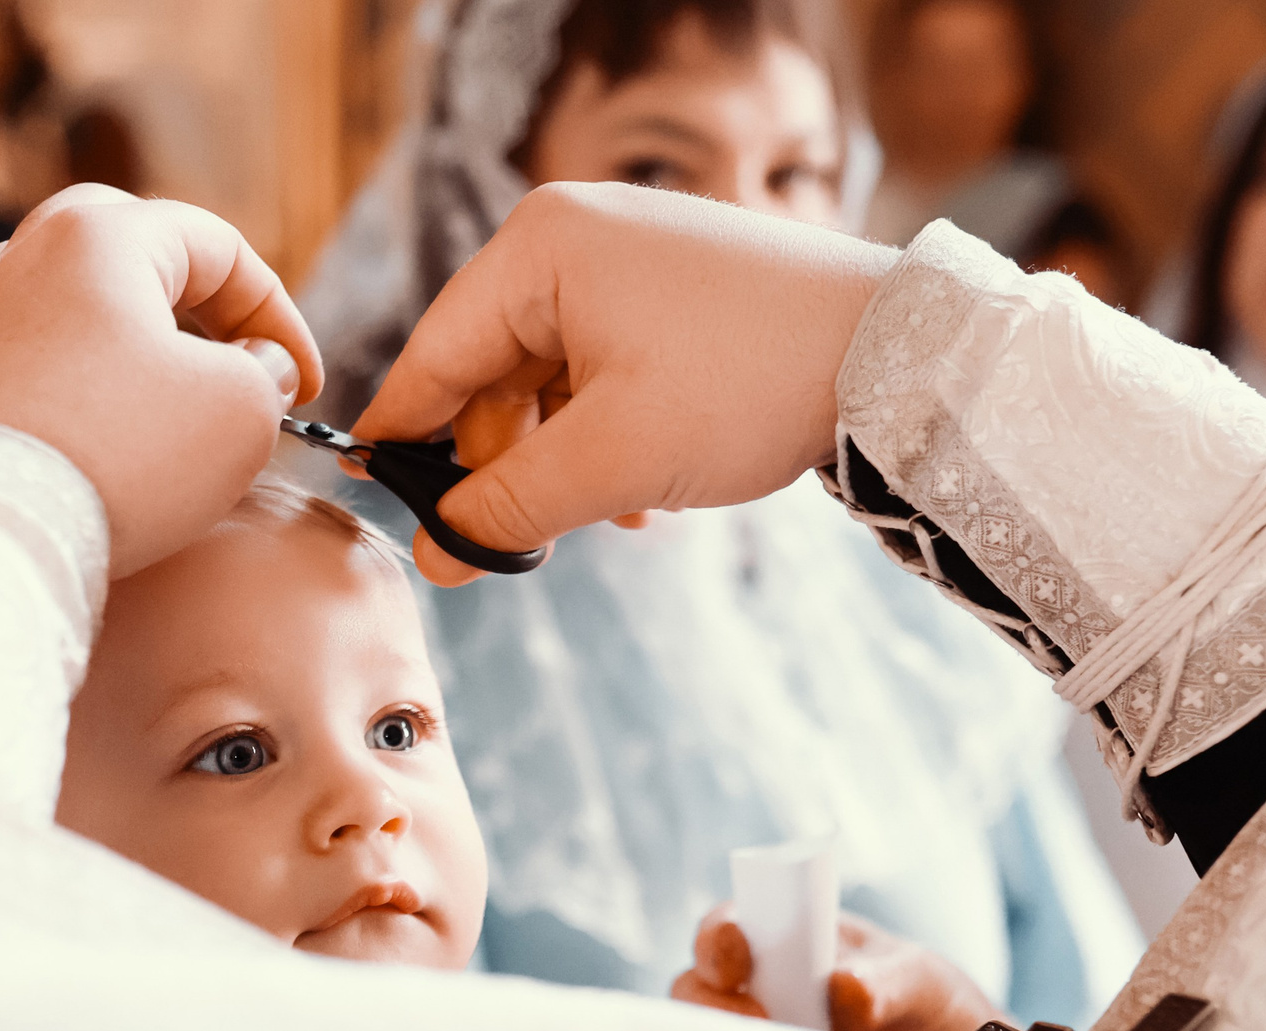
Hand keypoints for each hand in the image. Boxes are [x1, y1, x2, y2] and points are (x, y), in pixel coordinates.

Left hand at [0, 184, 325, 575]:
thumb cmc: (120, 459)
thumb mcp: (242, 410)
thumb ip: (265, 372)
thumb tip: (255, 364)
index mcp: (102, 233)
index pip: (220, 249)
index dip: (280, 317)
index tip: (304, 387)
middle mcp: (21, 254)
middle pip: (133, 259)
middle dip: (196, 313)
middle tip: (233, 371)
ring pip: (61, 306)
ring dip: (117, 346)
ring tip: (153, 406)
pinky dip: (34, 375)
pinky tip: (49, 403)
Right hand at [350, 181, 895, 586]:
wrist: (894, 354)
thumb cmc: (749, 382)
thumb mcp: (612, 460)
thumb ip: (510, 509)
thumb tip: (438, 557)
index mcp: (538, 249)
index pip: (433, 356)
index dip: (400, 439)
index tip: (370, 500)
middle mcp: (572, 237)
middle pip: (488, 373)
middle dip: (502, 464)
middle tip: (510, 545)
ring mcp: (626, 261)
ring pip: (548, 384)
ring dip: (563, 461)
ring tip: (610, 514)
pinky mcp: (670, 293)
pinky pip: (601, 374)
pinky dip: (606, 437)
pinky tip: (642, 493)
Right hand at [671, 905, 1007, 1030]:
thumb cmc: (927, 1009)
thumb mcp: (920, 984)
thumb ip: (886, 983)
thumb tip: (843, 988)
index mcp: (782, 940)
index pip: (726, 928)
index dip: (718, 940)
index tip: (738, 962)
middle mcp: (753, 990)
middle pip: (695, 990)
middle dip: (714, 1006)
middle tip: (763, 1024)